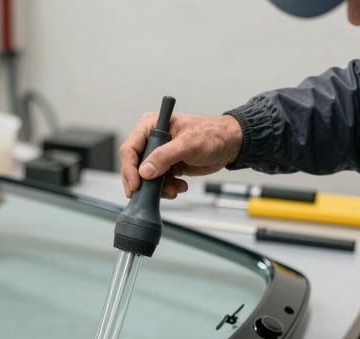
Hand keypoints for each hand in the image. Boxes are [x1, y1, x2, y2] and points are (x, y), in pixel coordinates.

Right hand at [119, 113, 242, 198]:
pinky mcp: (167, 166)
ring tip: (173, 189)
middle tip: (148, 194)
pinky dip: (167, 189)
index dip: (130, 168)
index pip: (130, 148)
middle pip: (134, 165)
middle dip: (143, 182)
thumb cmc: (212, 134)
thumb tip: (145, 170)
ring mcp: (159, 154)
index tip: (136, 183)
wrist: (229, 145)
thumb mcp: (188, 144)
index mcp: (153, 125)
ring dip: (157, 188)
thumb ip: (165, 156)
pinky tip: (179, 186)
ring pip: (146, 178)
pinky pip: (158, 183)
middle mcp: (152, 139)